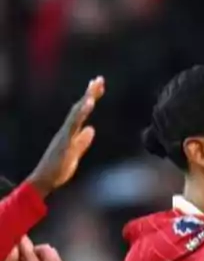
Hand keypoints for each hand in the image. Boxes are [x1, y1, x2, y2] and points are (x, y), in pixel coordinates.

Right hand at [28, 77, 104, 196]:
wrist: (46, 181)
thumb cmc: (59, 169)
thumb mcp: (76, 153)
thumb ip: (83, 141)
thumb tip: (91, 129)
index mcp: (71, 132)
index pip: (82, 112)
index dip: (91, 98)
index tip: (99, 86)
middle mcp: (67, 130)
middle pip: (80, 108)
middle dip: (90, 93)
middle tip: (100, 79)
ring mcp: (65, 135)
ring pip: (76, 114)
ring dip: (86, 100)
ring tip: (94, 88)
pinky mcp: (64, 141)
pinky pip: (73, 124)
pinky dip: (81, 113)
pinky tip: (88, 103)